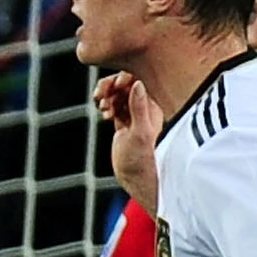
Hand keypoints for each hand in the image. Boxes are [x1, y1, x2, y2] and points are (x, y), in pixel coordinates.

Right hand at [92, 72, 161, 205]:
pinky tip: (104, 113)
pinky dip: (107, 104)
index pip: (141, 80)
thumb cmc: (142, 159)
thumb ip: (138, 107)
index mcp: (155, 106)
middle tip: (101, 95)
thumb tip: (138, 83)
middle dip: (112, 85)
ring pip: (119, 93)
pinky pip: (115, 104)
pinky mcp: (125, 122)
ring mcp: (135, 114)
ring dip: (107, 95)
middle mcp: (147, 107)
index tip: (115, 85)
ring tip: (102, 107)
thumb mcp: (139, 132)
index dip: (126, 77)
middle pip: (128, 84)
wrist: (136, 178)